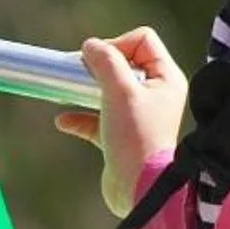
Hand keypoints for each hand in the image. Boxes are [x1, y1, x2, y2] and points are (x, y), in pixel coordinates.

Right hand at [56, 27, 188, 217]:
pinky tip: (63, 121)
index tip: (98, 62)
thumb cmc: (136, 136)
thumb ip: (105, 61)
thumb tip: (90, 46)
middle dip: (97, 66)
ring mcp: (138, 117)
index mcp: (166, 78)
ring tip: (68, 92)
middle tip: (78, 73)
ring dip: (85, 89)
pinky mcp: (121, 138)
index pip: (142, 40)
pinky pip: (97, 119)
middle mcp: (156, 94)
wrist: (138, 188)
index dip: (117, 44)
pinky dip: (80, 117)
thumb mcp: (120, 90)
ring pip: (108, 91)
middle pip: (123, 62)